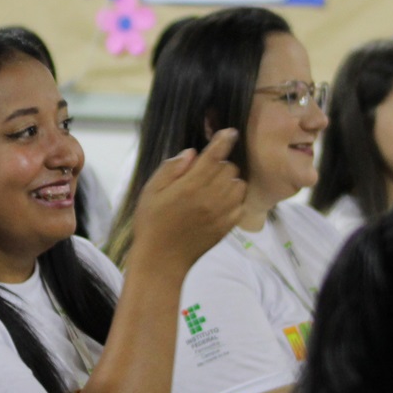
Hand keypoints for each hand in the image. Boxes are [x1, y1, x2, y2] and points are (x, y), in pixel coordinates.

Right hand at [129, 128, 245, 271]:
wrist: (162, 260)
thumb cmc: (151, 224)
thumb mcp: (150, 192)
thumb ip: (170, 169)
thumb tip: (191, 153)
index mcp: (190, 185)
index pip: (214, 155)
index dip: (224, 140)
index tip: (230, 132)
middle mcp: (211, 197)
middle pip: (229, 167)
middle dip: (220, 163)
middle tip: (205, 170)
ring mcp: (222, 212)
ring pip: (239, 183)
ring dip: (229, 179)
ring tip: (214, 185)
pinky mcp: (227, 225)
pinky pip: (241, 203)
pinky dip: (235, 197)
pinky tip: (220, 200)